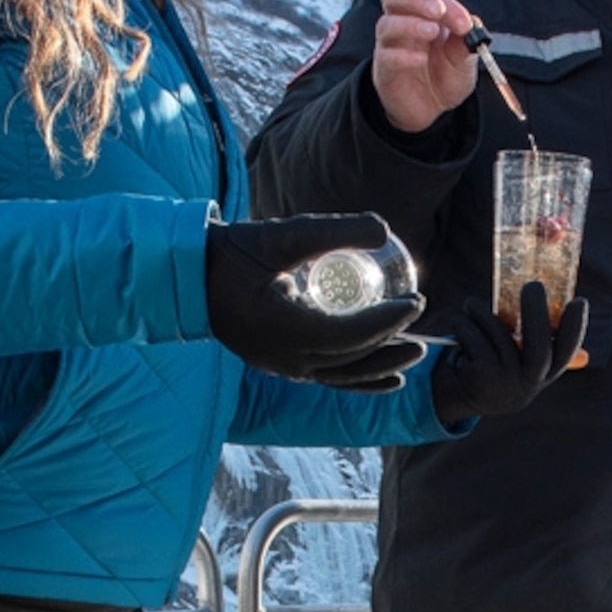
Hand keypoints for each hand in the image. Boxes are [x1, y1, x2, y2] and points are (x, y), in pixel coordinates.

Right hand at [204, 215, 422, 387]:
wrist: (192, 277)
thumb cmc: (234, 253)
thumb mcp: (282, 234)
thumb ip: (332, 231)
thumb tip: (384, 230)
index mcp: (283, 329)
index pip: (350, 335)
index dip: (387, 322)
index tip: (415, 301)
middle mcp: (286, 358)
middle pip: (352, 359)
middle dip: (391, 340)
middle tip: (418, 313)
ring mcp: (284, 367)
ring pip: (344, 375)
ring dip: (383, 366)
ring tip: (416, 354)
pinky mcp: (283, 366)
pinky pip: (330, 380)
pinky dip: (362, 382)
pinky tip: (389, 379)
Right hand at [373, 0, 479, 134]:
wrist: (432, 110)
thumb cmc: (446, 76)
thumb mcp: (464, 60)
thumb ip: (466, 42)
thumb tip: (471, 25)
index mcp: (424, 14)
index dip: (446, 3)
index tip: (464, 23)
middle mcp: (403, 23)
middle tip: (438, 11)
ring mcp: (390, 46)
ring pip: (386, 24)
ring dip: (411, 24)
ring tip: (432, 33)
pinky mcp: (384, 70)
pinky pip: (385, 56)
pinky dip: (402, 55)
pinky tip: (420, 60)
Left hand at [430, 287, 589, 426]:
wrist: (468, 396)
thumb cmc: (500, 363)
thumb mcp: (521, 354)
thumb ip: (535, 333)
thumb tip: (553, 296)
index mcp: (546, 370)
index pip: (566, 350)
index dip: (574, 327)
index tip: (579, 301)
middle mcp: (530, 379)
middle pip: (539, 346)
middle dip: (536, 313)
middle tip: (533, 285)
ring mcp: (506, 381)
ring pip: (498, 335)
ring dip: (481, 312)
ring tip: (471, 305)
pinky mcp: (481, 378)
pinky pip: (474, 340)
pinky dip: (464, 325)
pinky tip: (460, 325)